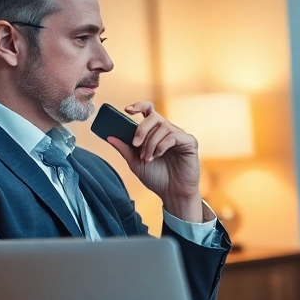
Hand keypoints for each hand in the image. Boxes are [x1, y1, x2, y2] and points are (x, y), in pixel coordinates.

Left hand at [105, 101, 201, 221]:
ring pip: (162, 127)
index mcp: (155, 132)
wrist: (172, 193)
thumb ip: (125, 149)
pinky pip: (173, 136)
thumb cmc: (156, 178)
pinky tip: (158, 156)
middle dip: (141, 129)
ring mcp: (179, 135)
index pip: (149, 111)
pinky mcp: (189, 142)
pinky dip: (162, 145)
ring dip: (150, 143)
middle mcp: (168, 131)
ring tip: (148, 158)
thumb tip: (109, 136)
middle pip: (154, 116)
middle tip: (135, 144)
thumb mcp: (135, 163)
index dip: (139, 106)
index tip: (127, 110)